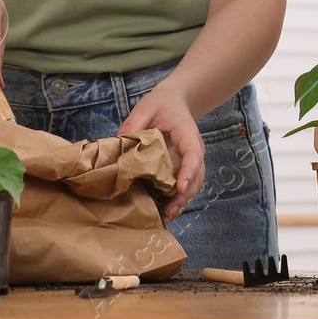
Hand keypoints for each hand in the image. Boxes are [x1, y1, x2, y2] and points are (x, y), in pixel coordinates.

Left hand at [120, 90, 204, 222]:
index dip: (189, 171)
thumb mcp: (145, 107)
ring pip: (193, 185)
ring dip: (182, 201)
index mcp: (187, 134)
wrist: (174, 103)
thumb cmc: (161, 105)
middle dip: (185, 195)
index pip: (193, 154)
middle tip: (170, 211)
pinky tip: (165, 212)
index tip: (180, 187)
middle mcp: (194, 150)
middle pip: (197, 176)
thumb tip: (120, 142)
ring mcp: (190, 161)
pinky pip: (184, 186)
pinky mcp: (182, 168)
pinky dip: (178, 199)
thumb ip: (134, 123)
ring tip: (168, 216)